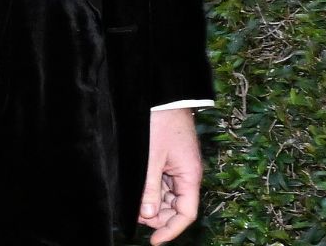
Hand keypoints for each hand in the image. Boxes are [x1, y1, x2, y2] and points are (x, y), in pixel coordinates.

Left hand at [139, 107, 202, 243]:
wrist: (163, 94)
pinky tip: (139, 191)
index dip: (171, 230)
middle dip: (159, 218)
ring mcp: (179, 167)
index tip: (153, 241)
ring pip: (169, 196)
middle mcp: (188, 174)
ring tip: (135, 205)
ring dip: (154, 205)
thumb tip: (148, 216)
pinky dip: (152, 191)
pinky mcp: (169, 159)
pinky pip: (163, 183)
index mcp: (190, 176)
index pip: (186, 214)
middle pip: (177, 208)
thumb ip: (150, 187)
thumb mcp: (151, 158)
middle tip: (136, 218)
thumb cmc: (160, 122)